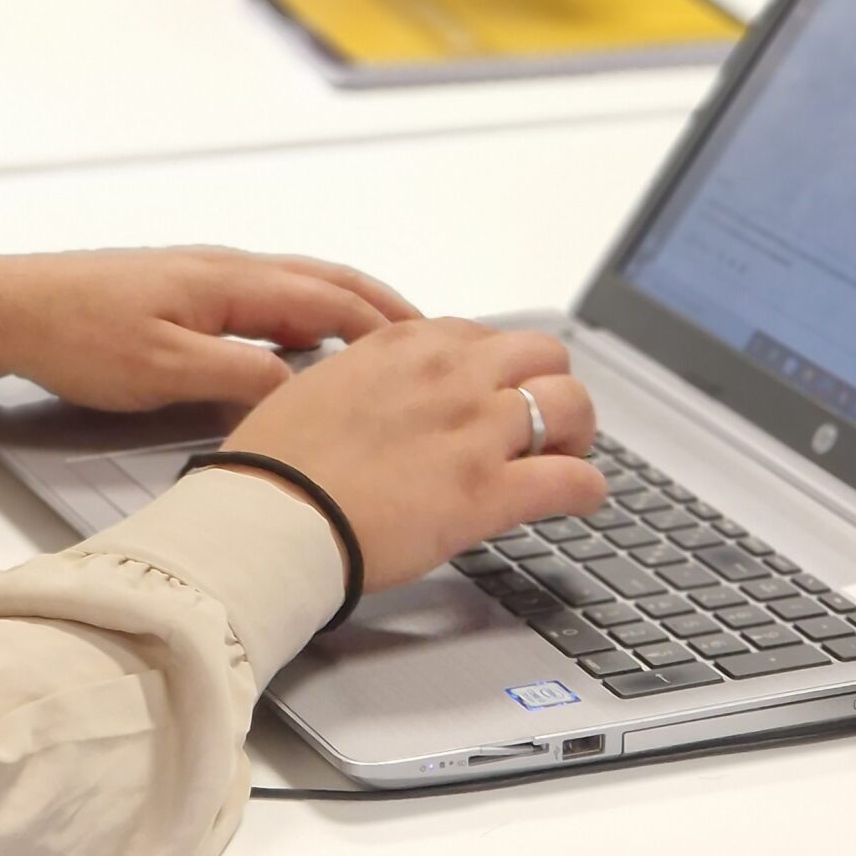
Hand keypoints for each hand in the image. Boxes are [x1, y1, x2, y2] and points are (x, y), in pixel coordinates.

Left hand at [0, 245, 421, 410]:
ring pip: (297, 290)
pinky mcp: (184, 295)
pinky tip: (303, 346)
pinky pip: (267, 301)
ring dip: (347, 311)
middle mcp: (226, 269)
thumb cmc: (75, 333)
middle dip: (381, 308)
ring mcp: (206, 279)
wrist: (9, 310)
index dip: (384, 326)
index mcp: (231, 281)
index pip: (330, 301)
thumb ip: (239, 377)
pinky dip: (306, 318)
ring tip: (383, 341)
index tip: (428, 347)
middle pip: (325, 283)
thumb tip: (303, 391)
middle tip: (429, 335)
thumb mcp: (165, 370)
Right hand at [227, 319, 603, 590]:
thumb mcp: (319, 389)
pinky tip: (581, 499)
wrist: (268, 518)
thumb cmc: (277, 465)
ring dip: (577, 431)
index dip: (497, 369)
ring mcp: (475, 430)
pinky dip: (588, 489)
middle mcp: (450, 375)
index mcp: (404, 345)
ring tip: (566, 455)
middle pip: (543, 354)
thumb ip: (368, 381)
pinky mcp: (490, 491)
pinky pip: (574, 479)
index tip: (494, 393)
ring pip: (571, 404)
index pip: (483, 336)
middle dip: (549, 385)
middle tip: (542, 421)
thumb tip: (384, 399)